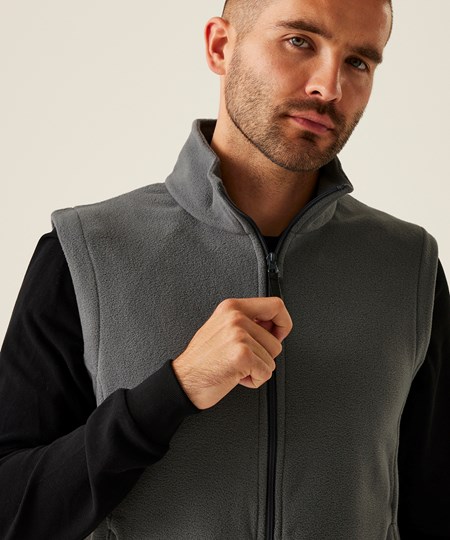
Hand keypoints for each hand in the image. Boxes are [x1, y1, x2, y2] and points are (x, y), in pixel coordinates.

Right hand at [172, 297, 292, 409]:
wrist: (183, 381)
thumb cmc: (202, 360)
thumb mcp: (222, 328)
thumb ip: (248, 322)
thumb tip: (274, 326)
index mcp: (232, 307)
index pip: (275, 305)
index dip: (283, 323)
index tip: (277, 335)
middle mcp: (235, 317)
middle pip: (276, 339)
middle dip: (264, 356)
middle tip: (242, 358)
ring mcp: (238, 335)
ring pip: (272, 358)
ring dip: (257, 369)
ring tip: (236, 366)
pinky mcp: (242, 355)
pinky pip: (266, 373)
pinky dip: (254, 380)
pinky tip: (236, 375)